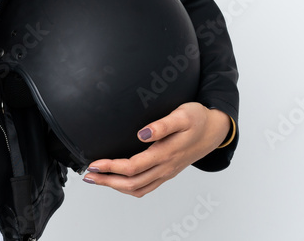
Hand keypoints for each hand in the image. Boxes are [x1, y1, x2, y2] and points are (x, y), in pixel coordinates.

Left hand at [80, 103, 230, 197]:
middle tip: (88, 175)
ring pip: (138, 188)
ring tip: (97, 179)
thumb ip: (162, 125)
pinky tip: (117, 181)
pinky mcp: (167, 173)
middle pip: (132, 182)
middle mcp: (165, 167)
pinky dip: (128, 188)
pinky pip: (146, 187)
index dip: (111, 167)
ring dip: (115, 186)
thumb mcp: (182, 115)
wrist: (215, 130)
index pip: (133, 166)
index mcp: (166, 153)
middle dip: (107, 180)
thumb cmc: (197, 119)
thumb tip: (142, 134)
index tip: (94, 162)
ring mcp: (167, 172)